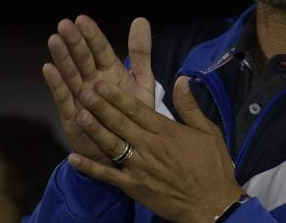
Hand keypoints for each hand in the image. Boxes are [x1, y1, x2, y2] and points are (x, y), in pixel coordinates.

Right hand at [42, 15, 153, 164]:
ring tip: (54, 40)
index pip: (100, 49)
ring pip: (70, 73)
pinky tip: (48, 68)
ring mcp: (80, 96)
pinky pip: (64, 97)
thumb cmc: (134, 115)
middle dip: (74, 42)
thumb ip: (141, 53)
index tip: (82, 19)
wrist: (127, 151)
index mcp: (110, 71)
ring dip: (62, 57)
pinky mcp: (72, 115)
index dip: (92, 35)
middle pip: (82, 58)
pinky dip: (56, 83)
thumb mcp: (142, 82)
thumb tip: (140, 19)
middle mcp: (92, 81)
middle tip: (64, 24)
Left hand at [68, 76, 244, 222]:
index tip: (101, 83)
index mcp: (166, 131)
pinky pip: (108, 175)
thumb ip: (189, 106)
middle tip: (83, 91)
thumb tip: (181, 79)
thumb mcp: (208, 131)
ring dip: (94, 130)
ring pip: (112, 145)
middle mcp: (149, 147)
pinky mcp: (134, 187)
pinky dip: (90, 168)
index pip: (136, 109)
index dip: (117, 95)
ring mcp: (139, 168)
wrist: (212, 205)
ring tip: (77, 115)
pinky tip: (73, 158)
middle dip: (100, 106)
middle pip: (120, 123)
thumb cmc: (212, 166)